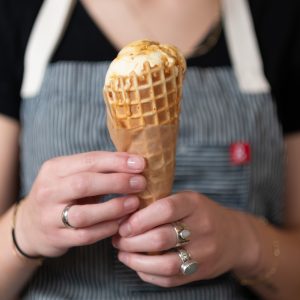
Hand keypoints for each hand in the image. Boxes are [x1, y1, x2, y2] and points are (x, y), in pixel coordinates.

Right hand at [16, 151, 145, 257]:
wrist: (30, 224)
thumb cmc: (62, 194)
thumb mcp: (71, 175)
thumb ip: (97, 169)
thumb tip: (134, 162)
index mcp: (54, 168)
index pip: (89, 160)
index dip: (116, 161)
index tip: (140, 164)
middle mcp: (48, 191)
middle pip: (85, 183)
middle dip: (117, 182)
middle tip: (141, 183)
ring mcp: (50, 217)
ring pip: (84, 213)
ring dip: (114, 207)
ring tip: (134, 203)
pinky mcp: (56, 238)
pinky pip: (86, 235)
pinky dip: (107, 228)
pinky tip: (122, 222)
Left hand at [113, 191, 258, 286]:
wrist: (234, 237)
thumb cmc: (201, 213)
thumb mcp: (186, 199)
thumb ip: (160, 203)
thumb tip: (124, 212)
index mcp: (195, 204)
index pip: (165, 209)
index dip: (139, 219)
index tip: (123, 224)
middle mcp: (202, 228)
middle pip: (161, 238)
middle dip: (132, 241)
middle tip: (118, 239)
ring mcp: (204, 253)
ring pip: (165, 264)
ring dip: (136, 261)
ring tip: (123, 253)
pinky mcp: (201, 272)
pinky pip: (170, 279)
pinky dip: (148, 274)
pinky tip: (137, 265)